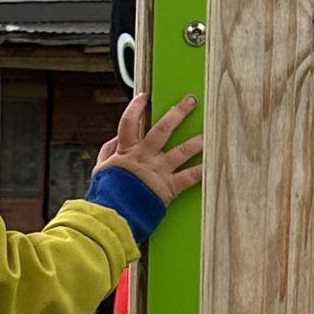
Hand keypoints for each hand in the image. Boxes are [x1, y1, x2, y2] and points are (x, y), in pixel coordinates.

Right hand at [97, 88, 201, 204]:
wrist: (113, 216)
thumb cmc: (106, 195)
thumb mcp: (100, 170)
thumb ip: (108, 151)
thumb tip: (116, 138)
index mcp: (126, 152)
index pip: (130, 122)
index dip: (136, 107)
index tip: (145, 97)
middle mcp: (145, 157)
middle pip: (163, 129)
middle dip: (177, 113)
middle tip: (190, 101)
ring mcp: (158, 171)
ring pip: (181, 151)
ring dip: (197, 141)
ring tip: (208, 133)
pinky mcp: (168, 187)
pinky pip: (189, 177)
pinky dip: (202, 170)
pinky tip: (212, 164)